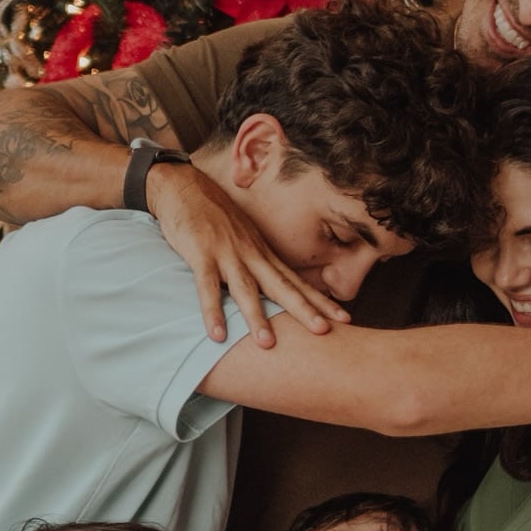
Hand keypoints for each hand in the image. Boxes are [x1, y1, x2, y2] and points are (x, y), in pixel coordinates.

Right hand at [148, 162, 348, 347]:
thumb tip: (274, 288)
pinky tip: (217, 334)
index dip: (320, 301)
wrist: (185, 188)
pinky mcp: (201, 255)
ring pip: (246, 289)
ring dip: (257, 317)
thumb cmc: (214, 218)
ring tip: (268, 343)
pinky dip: (212, 311)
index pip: (296, 282)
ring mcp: (226, 254)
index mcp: (263, 254)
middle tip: (325, 331)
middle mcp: (251, 255)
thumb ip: (258, 264)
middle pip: (282, 286)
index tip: (344, 319)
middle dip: (304, 310)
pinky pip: (208, 287)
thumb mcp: (244, 240)